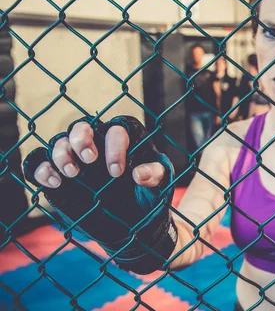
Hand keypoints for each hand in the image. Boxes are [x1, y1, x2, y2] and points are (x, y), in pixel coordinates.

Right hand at [31, 119, 165, 189]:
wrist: (132, 222)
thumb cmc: (147, 196)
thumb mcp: (159, 186)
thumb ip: (154, 175)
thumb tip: (139, 174)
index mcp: (124, 141)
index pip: (116, 131)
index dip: (115, 147)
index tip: (117, 172)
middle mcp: (97, 144)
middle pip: (82, 127)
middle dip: (82, 140)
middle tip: (88, 159)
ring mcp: (76, 159)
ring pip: (60, 142)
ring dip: (62, 154)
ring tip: (72, 173)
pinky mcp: (59, 176)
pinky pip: (41, 163)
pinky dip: (43, 169)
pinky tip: (55, 182)